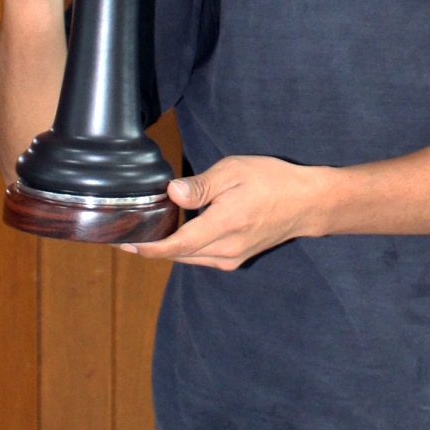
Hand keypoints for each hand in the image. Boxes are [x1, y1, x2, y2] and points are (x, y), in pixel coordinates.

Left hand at [126, 157, 330, 270]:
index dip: (148, 247)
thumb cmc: (272, 181)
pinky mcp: (236, 258)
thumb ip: (200, 185)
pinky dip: (184, 249)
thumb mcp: (233, 171)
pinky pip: (202, 257)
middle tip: (123, 235)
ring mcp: (232, 257)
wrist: (306, 203)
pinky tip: (175, 235)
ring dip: (166, 249)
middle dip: (150, 247)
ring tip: (143, 234)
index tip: (125, 242)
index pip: (177, 244)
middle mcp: (226, 248)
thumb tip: (172, 193)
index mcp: (224, 225)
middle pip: (178, 254)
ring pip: (189, 258)